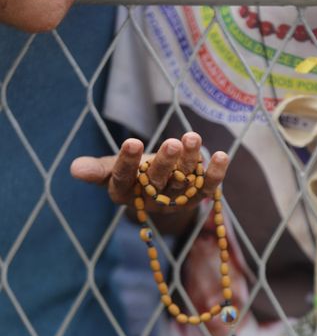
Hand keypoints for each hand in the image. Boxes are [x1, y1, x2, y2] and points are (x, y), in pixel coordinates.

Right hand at [70, 132, 228, 212]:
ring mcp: (177, 198)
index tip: (132, 142)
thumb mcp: (111, 170)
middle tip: (172, 143)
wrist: (157, 192)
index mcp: (126, 192)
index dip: (127, 162)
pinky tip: (222, 155)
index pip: (124, 178)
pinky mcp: (198, 196)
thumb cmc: (130, 174)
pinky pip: (208, 186)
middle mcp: (152, 198)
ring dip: (190, 160)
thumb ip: (97, 170)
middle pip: (158, 181)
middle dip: (165, 162)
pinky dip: (216, 172)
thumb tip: (75, 169)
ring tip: (193, 137)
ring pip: (184, 180)